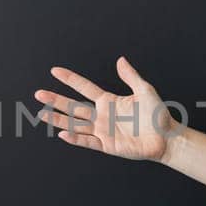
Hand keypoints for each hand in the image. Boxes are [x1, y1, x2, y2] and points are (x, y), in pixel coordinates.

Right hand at [34, 57, 176, 161]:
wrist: (166, 137)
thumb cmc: (157, 114)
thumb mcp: (144, 90)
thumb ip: (130, 76)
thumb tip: (120, 60)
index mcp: (109, 101)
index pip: (84, 87)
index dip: (70, 79)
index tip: (54, 71)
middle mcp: (102, 115)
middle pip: (74, 106)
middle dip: (56, 100)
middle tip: (38, 94)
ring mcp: (102, 131)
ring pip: (75, 124)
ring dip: (59, 119)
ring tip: (42, 114)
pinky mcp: (106, 145)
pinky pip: (87, 141)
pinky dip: (75, 138)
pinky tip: (62, 133)